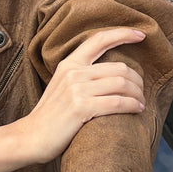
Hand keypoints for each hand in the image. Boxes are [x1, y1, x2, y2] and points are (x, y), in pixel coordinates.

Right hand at [20, 27, 146, 163]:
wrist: (31, 137)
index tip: (141, 35)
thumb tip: (109, 75)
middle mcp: (73, 73)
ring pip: (121, 84)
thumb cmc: (49, 117)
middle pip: (119, 68)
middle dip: (137, 80)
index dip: (122, 34)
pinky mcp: (81, 108)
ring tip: (140, 103)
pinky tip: (137, 110)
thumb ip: (80, 76)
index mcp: (69, 64)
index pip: (99, 40)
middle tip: (141, 91)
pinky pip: (117, 102)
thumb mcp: (61, 87)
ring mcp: (76, 90)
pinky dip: (132, 106)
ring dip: (137, 94)